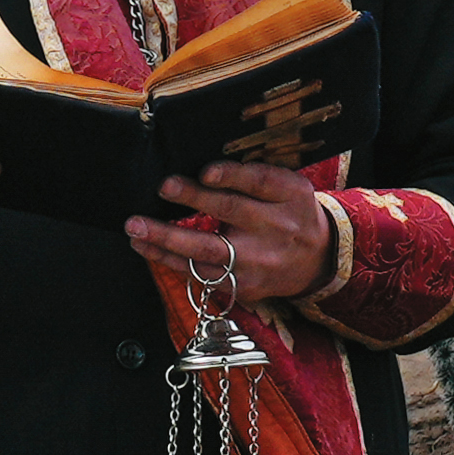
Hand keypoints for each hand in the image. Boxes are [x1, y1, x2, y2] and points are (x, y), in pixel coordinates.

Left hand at [134, 159, 346, 314]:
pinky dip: (169, 260)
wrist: (317, 262)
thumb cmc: (291, 213)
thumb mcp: (288, 186)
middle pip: (232, 212)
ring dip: (166, 240)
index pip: (261, 181)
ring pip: (207, 252)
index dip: (233, 176)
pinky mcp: (243, 287)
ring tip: (136, 229)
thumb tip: (204, 168)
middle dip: (194, 200)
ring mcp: (258, 263)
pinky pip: (200, 273)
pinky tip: (146, 247)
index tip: (206, 173)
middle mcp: (276, 229)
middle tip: (163, 188)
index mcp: (289, 196)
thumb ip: (254, 175)